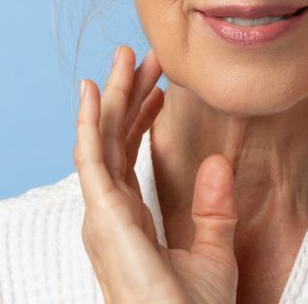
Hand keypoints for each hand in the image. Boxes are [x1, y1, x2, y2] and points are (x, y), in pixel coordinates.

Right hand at [74, 46, 238, 303]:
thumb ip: (213, 208)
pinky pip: (91, 157)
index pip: (128, 156)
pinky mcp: (103, 215)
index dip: (141, 117)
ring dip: (111, 95)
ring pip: (101, 139)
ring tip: (125, 57)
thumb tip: (218, 161)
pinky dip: (89, 121)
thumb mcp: (213, 251)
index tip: (159, 87)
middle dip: (125, 94)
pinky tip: (93, 90)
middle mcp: (108, 213)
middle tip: (141, 55)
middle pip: (113, 139)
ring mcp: (101, 214)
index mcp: (128, 220)